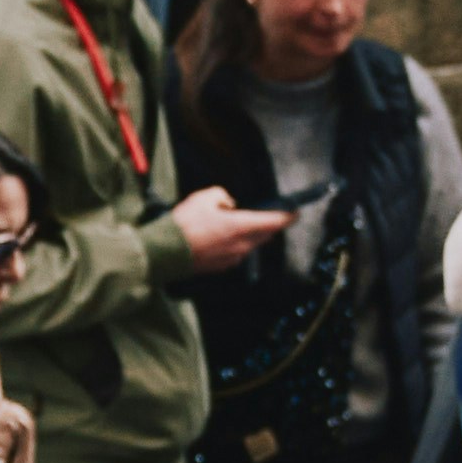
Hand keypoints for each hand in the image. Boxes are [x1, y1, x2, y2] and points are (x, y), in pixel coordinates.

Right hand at [174, 185, 292, 267]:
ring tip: (240, 224)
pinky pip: (237, 253)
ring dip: (252, 235)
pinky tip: (222, 237)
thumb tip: (229, 204)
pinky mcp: (222, 267)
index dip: (288, 216)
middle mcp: (242, 245)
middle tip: (266, 215)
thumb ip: (222, 196)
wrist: (166, 253)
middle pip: (265, 234)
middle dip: (268, 225)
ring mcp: (233, 258)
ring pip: (251, 244)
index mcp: (241, 226)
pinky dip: (237, 244)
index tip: (296, 212)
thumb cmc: (185, 223)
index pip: (274, 221)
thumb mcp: (203, 197)